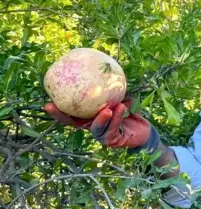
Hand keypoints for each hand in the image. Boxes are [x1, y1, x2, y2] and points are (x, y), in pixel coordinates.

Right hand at [44, 99, 158, 150]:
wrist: (144, 130)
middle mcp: (93, 127)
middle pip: (75, 124)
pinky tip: (122, 108)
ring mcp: (102, 136)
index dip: (59, 112)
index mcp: (90, 118)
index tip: (47, 104)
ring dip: (102, 117)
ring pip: (97, 127)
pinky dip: (118, 118)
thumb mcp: (121, 98)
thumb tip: (107, 67)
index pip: (71, 116)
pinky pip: (113, 129)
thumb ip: (112, 90)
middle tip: (58, 106)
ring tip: (107, 109)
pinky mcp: (113, 141)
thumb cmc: (130, 112)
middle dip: (64, 116)